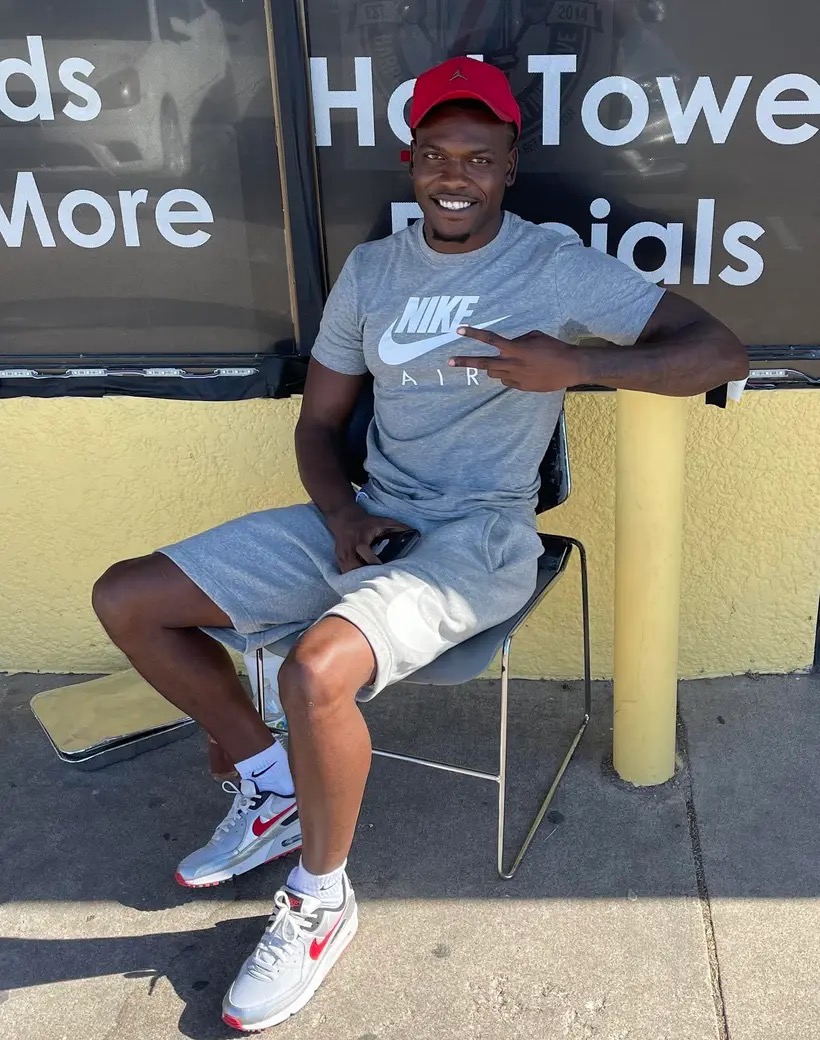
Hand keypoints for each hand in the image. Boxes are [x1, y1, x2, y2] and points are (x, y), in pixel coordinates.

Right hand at [324, 503, 413, 572]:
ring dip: (357, 578)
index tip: (384, 570)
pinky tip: (360, 580)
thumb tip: (414, 532)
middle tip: (377, 581)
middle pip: (355, 567)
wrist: (344, 518)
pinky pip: (344, 571)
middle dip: (364, 575)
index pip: (366, 554)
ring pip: (348, 572)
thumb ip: (397, 527)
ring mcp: (342, 554)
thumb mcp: (382, 521)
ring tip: (368, 582)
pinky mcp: (338, 558)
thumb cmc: (366, 522)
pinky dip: (351, 576)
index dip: (374, 563)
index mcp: (361, 540)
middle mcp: (350, 548)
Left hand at [449, 326, 582, 391]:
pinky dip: (508, 375)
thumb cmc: (554, 348)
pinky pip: (507, 381)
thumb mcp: (535, 336)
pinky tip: (522, 371)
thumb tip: (507, 346)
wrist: (571, 367)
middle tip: (449, 361)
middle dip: (465, 362)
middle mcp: (512, 364)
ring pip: (493, 374)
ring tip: (504, 362)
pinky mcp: (521, 387)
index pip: (490, 340)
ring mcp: (516, 378)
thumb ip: (517, 340)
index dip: (474, 334)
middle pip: (483, 364)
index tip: (459, 330)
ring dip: (493, 367)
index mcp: (515, 349)